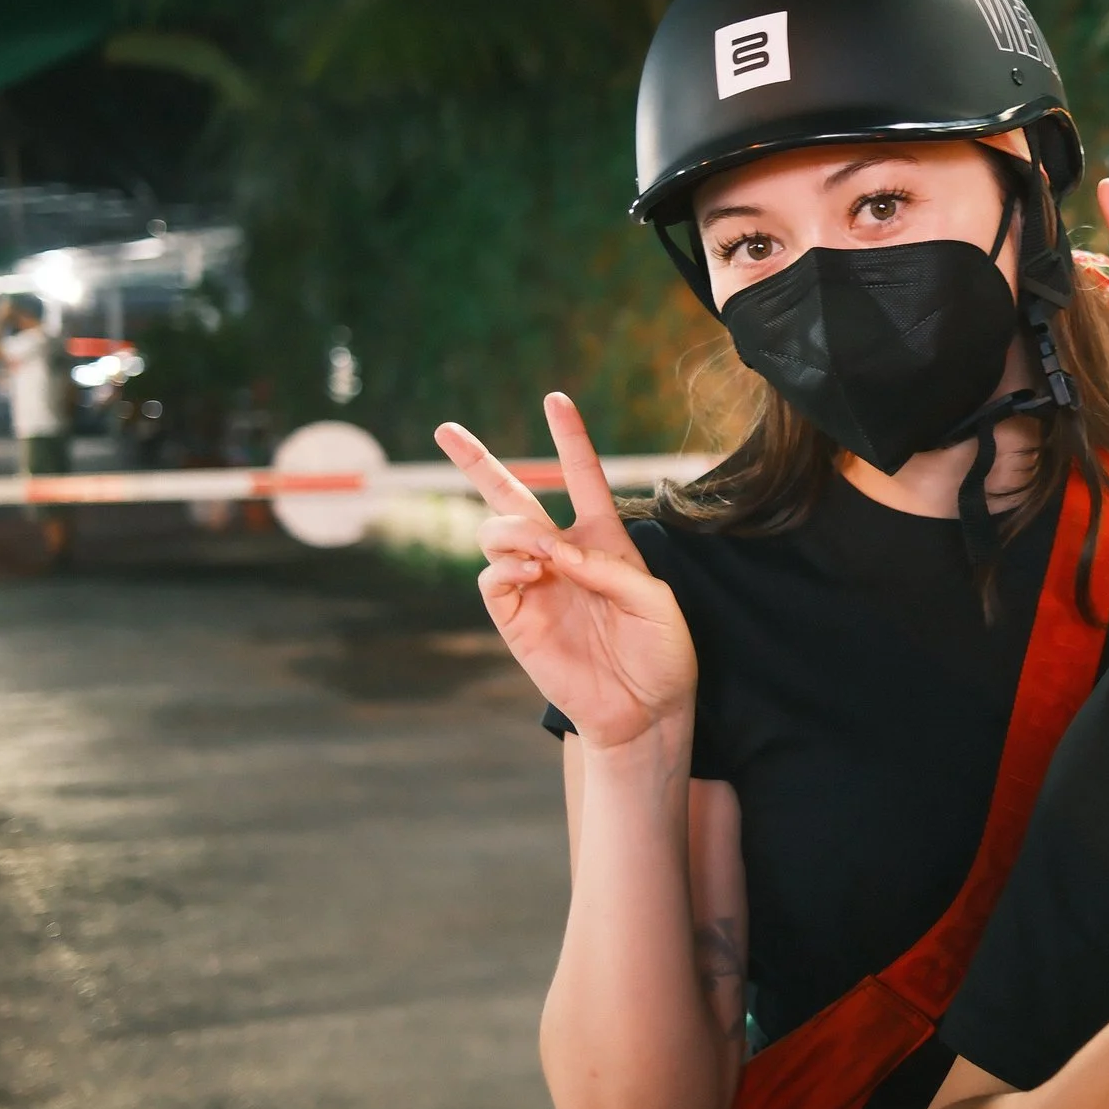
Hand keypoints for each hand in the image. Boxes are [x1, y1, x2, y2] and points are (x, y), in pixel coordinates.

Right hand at [436, 393, 694, 753]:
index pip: (583, 478)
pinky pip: (491, 578)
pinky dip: (504, 566)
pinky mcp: (515, 619)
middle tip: (446, 430)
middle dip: (478, 462)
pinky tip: (530, 573)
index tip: (556, 399)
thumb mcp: (655, 602)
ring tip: (540, 553)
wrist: (646, 708)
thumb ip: (609, 568)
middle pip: (513, 497)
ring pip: (495, 532)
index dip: (571, 440)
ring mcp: (534, 585)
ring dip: (510, 529)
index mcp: (604, 540)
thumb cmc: (662, 652)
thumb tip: (554, 550)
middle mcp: (562, 555)